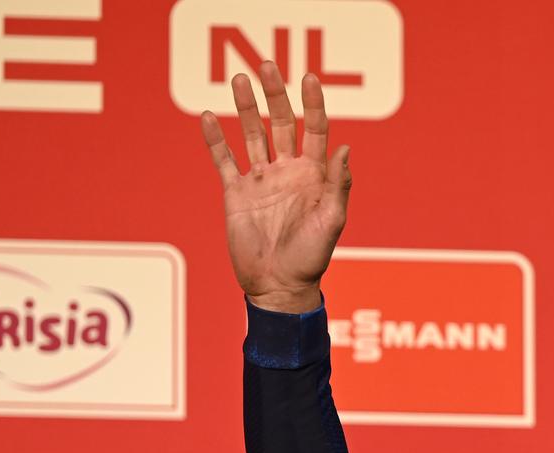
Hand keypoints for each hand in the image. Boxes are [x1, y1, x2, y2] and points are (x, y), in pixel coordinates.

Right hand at [199, 61, 349, 312]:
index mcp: (314, 175)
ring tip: (239, 79)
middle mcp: (287, 171)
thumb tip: (346, 148)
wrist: (279, 286)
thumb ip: (338, 185)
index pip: (315, 129)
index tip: (308, 78)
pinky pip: (224, 160)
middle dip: (276, 94)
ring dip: (246, 107)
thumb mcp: (332, 221)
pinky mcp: (236, 192)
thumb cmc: (311, 259)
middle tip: (267, 65)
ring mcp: (261, 180)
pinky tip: (208, 116)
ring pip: (252, 134)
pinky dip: (215, 139)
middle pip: (282, 123)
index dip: (313, 103)